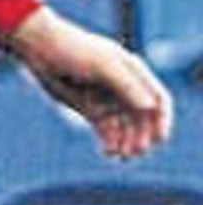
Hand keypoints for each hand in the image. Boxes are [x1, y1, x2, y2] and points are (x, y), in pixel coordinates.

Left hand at [8, 8, 173, 159]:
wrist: (40, 49)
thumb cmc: (73, 50)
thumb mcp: (103, 65)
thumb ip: (127, 85)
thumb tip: (149, 108)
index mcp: (134, 73)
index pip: (158, 100)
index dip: (162, 120)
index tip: (160, 139)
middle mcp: (124, 88)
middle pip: (142, 119)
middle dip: (142, 136)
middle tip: (136, 152)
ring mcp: (108, 99)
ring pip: (124, 127)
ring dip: (126, 142)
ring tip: (122, 155)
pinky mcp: (91, 109)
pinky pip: (106, 130)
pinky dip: (110, 142)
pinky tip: (109, 152)